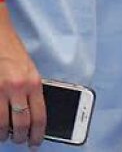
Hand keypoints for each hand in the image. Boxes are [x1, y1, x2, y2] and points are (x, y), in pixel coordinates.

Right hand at [0, 12, 44, 146]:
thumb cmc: (14, 55)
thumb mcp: (30, 71)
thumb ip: (32, 91)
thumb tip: (33, 115)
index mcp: (33, 82)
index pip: (40, 116)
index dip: (38, 134)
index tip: (36, 142)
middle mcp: (18, 87)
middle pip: (21, 123)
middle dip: (20, 137)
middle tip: (20, 142)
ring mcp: (0, 90)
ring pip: (2, 124)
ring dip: (4, 134)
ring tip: (5, 136)